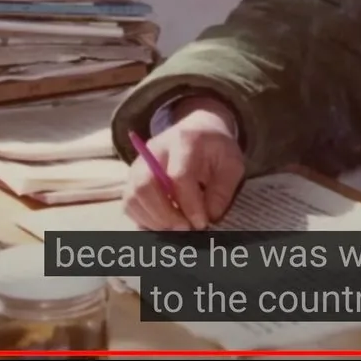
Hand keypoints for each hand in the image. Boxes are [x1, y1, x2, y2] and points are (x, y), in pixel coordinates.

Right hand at [123, 97, 244, 231]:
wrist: (198, 130)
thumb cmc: (216, 149)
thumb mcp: (232, 164)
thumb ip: (223, 191)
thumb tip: (209, 217)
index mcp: (183, 141)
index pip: (179, 175)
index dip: (190, 204)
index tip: (202, 223)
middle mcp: (154, 150)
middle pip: (145, 185)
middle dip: (165, 215)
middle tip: (185, 229)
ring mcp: (139, 163)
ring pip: (132, 197)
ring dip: (153, 221)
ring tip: (176, 230)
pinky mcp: (132, 178)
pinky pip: (129, 204)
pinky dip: (143, 220)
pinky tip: (164, 226)